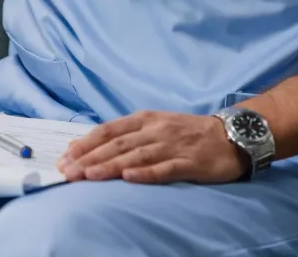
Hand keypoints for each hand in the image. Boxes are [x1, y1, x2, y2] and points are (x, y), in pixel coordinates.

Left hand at [57, 110, 246, 184]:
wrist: (231, 135)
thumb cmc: (187, 132)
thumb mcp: (155, 126)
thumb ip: (125, 135)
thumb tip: (87, 146)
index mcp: (145, 120)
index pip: (109, 130)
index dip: (86, 143)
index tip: (65, 156)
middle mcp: (156, 130)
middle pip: (117, 144)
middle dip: (90, 158)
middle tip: (68, 171)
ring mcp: (173, 146)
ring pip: (136, 156)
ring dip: (111, 165)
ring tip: (89, 175)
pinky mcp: (190, 163)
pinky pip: (166, 169)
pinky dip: (147, 173)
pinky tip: (130, 178)